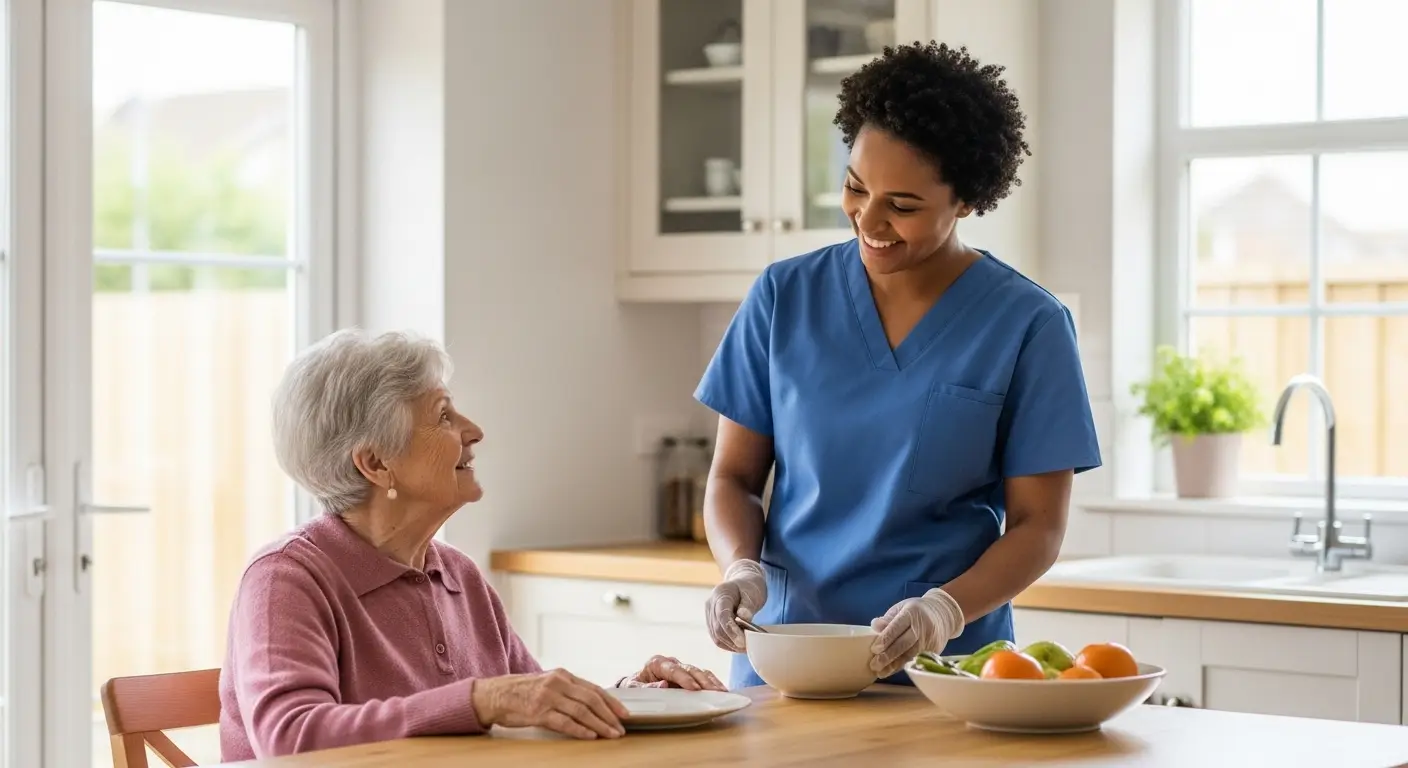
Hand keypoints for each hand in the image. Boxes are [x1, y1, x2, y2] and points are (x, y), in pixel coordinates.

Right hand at [471, 669, 630, 739]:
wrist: (494, 695)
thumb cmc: (522, 691)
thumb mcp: (548, 683)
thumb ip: (568, 690)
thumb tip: (593, 704)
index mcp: (563, 675)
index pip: (593, 689)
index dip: (611, 702)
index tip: (623, 713)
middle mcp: (558, 683)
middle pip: (591, 699)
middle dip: (609, 715)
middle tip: (621, 727)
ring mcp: (548, 697)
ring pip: (581, 711)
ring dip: (599, 724)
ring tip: (611, 734)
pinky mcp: (538, 712)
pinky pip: (564, 722)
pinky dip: (580, 730)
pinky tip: (590, 735)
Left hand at [619, 655, 726, 690]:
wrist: (635, 686)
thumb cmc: (634, 686)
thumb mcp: (633, 687)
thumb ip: (646, 687)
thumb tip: (663, 684)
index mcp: (657, 662)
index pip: (673, 669)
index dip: (684, 679)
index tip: (694, 688)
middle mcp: (671, 663)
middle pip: (690, 669)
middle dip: (703, 680)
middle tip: (714, 691)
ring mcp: (681, 668)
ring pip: (699, 672)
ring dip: (711, 682)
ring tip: (722, 692)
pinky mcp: (688, 675)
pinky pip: (702, 677)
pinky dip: (712, 682)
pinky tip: (721, 690)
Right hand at [705, 559, 766, 652]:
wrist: (742, 583)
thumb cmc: (749, 587)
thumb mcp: (753, 592)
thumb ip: (748, 605)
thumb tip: (743, 618)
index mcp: (721, 593)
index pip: (722, 615)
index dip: (731, 631)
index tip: (743, 641)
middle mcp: (711, 604)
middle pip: (717, 628)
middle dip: (732, 641)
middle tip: (748, 647)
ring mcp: (709, 613)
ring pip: (715, 636)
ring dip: (730, 645)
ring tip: (745, 648)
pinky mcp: (712, 622)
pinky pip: (717, 637)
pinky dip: (728, 644)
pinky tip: (739, 646)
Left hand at [868, 587, 964, 678]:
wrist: (943, 613)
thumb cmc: (917, 610)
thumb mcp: (902, 608)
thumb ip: (888, 618)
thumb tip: (874, 626)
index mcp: (911, 613)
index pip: (897, 627)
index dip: (886, 639)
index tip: (874, 649)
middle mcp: (922, 627)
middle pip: (904, 644)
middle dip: (888, 656)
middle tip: (874, 665)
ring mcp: (930, 640)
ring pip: (910, 655)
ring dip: (894, 665)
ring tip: (880, 672)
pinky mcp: (935, 650)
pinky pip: (916, 659)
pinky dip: (903, 666)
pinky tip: (891, 671)